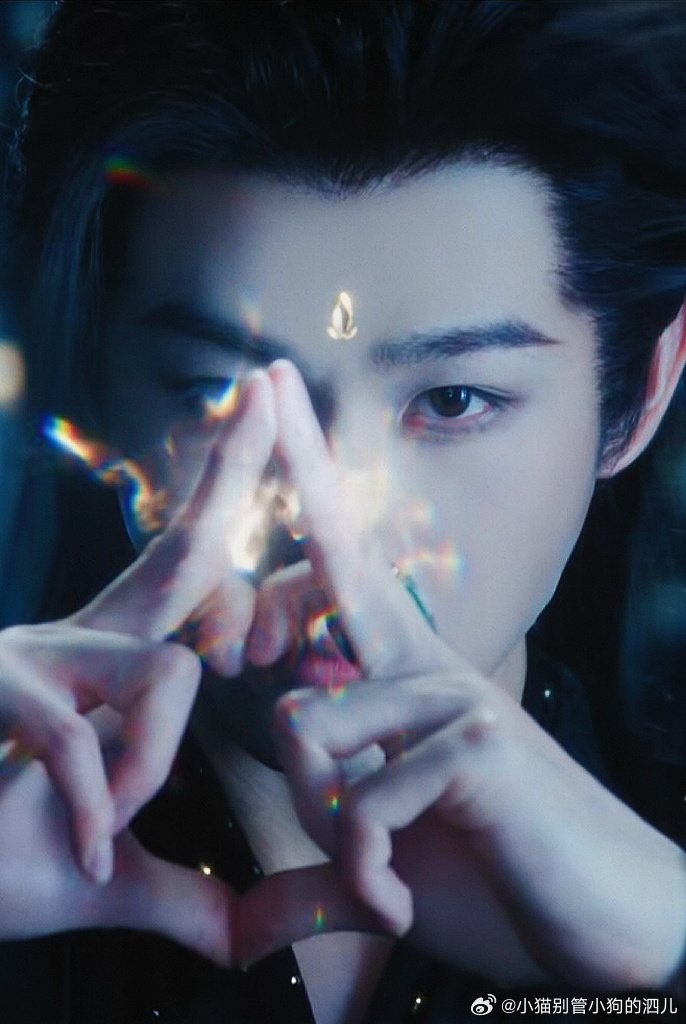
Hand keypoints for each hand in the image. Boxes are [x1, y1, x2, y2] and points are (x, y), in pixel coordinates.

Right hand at [0, 371, 378, 960]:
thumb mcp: (108, 866)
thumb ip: (190, 893)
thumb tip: (264, 938)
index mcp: (112, 663)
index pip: (193, 571)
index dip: (228, 500)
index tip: (262, 420)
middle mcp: (78, 636)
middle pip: (185, 543)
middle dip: (235, 463)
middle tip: (269, 389)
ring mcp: (33, 652)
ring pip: (168, 673)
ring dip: (150, 764)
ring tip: (104, 822)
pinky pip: (91, 740)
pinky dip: (97, 804)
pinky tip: (81, 842)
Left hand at [268, 359, 685, 991]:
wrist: (603, 925)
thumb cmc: (495, 876)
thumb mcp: (386, 856)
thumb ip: (324, 842)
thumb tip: (256, 897)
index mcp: (404, 674)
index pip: (343, 556)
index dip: (309, 471)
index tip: (275, 386)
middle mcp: (428, 666)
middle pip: (309, 638)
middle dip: (296, 723)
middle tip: (355, 820)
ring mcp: (455, 695)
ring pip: (309, 733)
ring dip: (333, 834)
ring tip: (383, 875)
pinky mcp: (478, 740)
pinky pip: (360, 801)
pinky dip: (363, 874)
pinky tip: (401, 896)